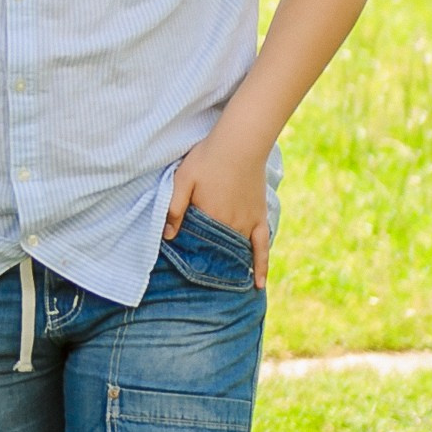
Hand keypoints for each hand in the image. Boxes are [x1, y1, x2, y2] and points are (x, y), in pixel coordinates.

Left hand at [165, 136, 270, 288]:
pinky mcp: (260, 218)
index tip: (183, 272)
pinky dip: (261, 266)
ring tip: (222, 286)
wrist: (240, 144)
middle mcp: (231, 226)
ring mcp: (248, 223)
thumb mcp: (182, 179)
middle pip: (218, 253)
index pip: (198, 247)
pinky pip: (263, 247)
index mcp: (210, 218)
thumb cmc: (207, 158)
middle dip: (209, 267)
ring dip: (230, 268)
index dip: (190, 258)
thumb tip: (168, 236)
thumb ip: (174, 208)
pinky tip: (259, 284)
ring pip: (238, 253)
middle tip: (199, 283)